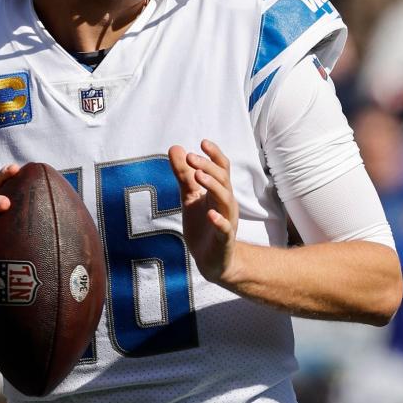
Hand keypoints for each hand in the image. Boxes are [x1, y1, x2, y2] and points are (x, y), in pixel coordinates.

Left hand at [168, 139, 239, 284]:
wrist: (211, 260)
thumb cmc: (202, 225)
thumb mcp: (189, 197)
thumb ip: (183, 175)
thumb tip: (175, 147)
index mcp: (219, 191)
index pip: (222, 168)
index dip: (214, 155)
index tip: (202, 142)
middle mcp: (227, 203)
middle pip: (223, 180)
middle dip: (208, 167)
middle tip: (191, 157)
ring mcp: (228, 221)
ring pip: (226, 200)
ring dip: (214, 186)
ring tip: (198, 176)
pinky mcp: (225, 240)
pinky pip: (225, 228)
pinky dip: (219, 220)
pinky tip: (210, 214)